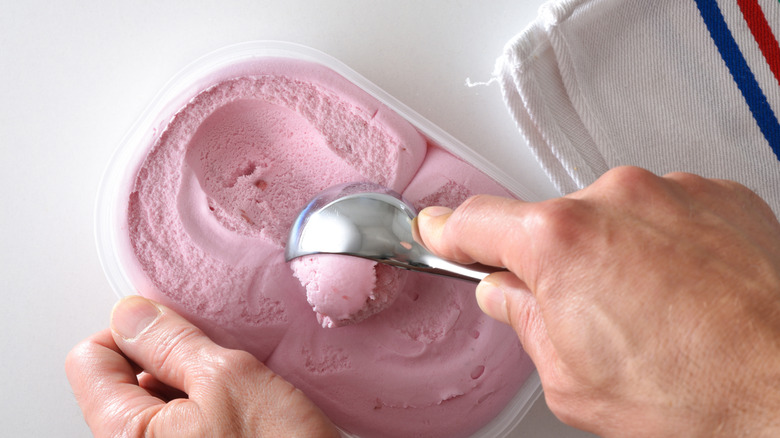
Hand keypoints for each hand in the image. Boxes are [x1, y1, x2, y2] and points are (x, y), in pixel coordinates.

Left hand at [66, 296, 338, 437]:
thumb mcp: (227, 379)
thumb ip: (170, 343)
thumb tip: (130, 314)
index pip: (90, 360)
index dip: (133, 332)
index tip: (174, 331)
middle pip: (123, 377)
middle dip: (170, 357)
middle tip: (218, 363)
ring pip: (159, 396)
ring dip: (196, 378)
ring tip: (240, 389)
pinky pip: (184, 418)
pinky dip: (210, 400)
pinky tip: (245, 408)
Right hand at [416, 166, 779, 437]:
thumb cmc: (696, 397)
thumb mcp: (571, 380)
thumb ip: (523, 322)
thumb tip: (507, 296)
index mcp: (559, 241)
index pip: (476, 220)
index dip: (451, 234)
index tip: (443, 234)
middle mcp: (614, 199)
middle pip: (548, 221)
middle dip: (551, 262)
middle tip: (584, 314)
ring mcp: (671, 191)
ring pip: (609, 216)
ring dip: (613, 252)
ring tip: (652, 309)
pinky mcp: (717, 196)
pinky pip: (664, 211)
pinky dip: (663, 243)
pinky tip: (685, 291)